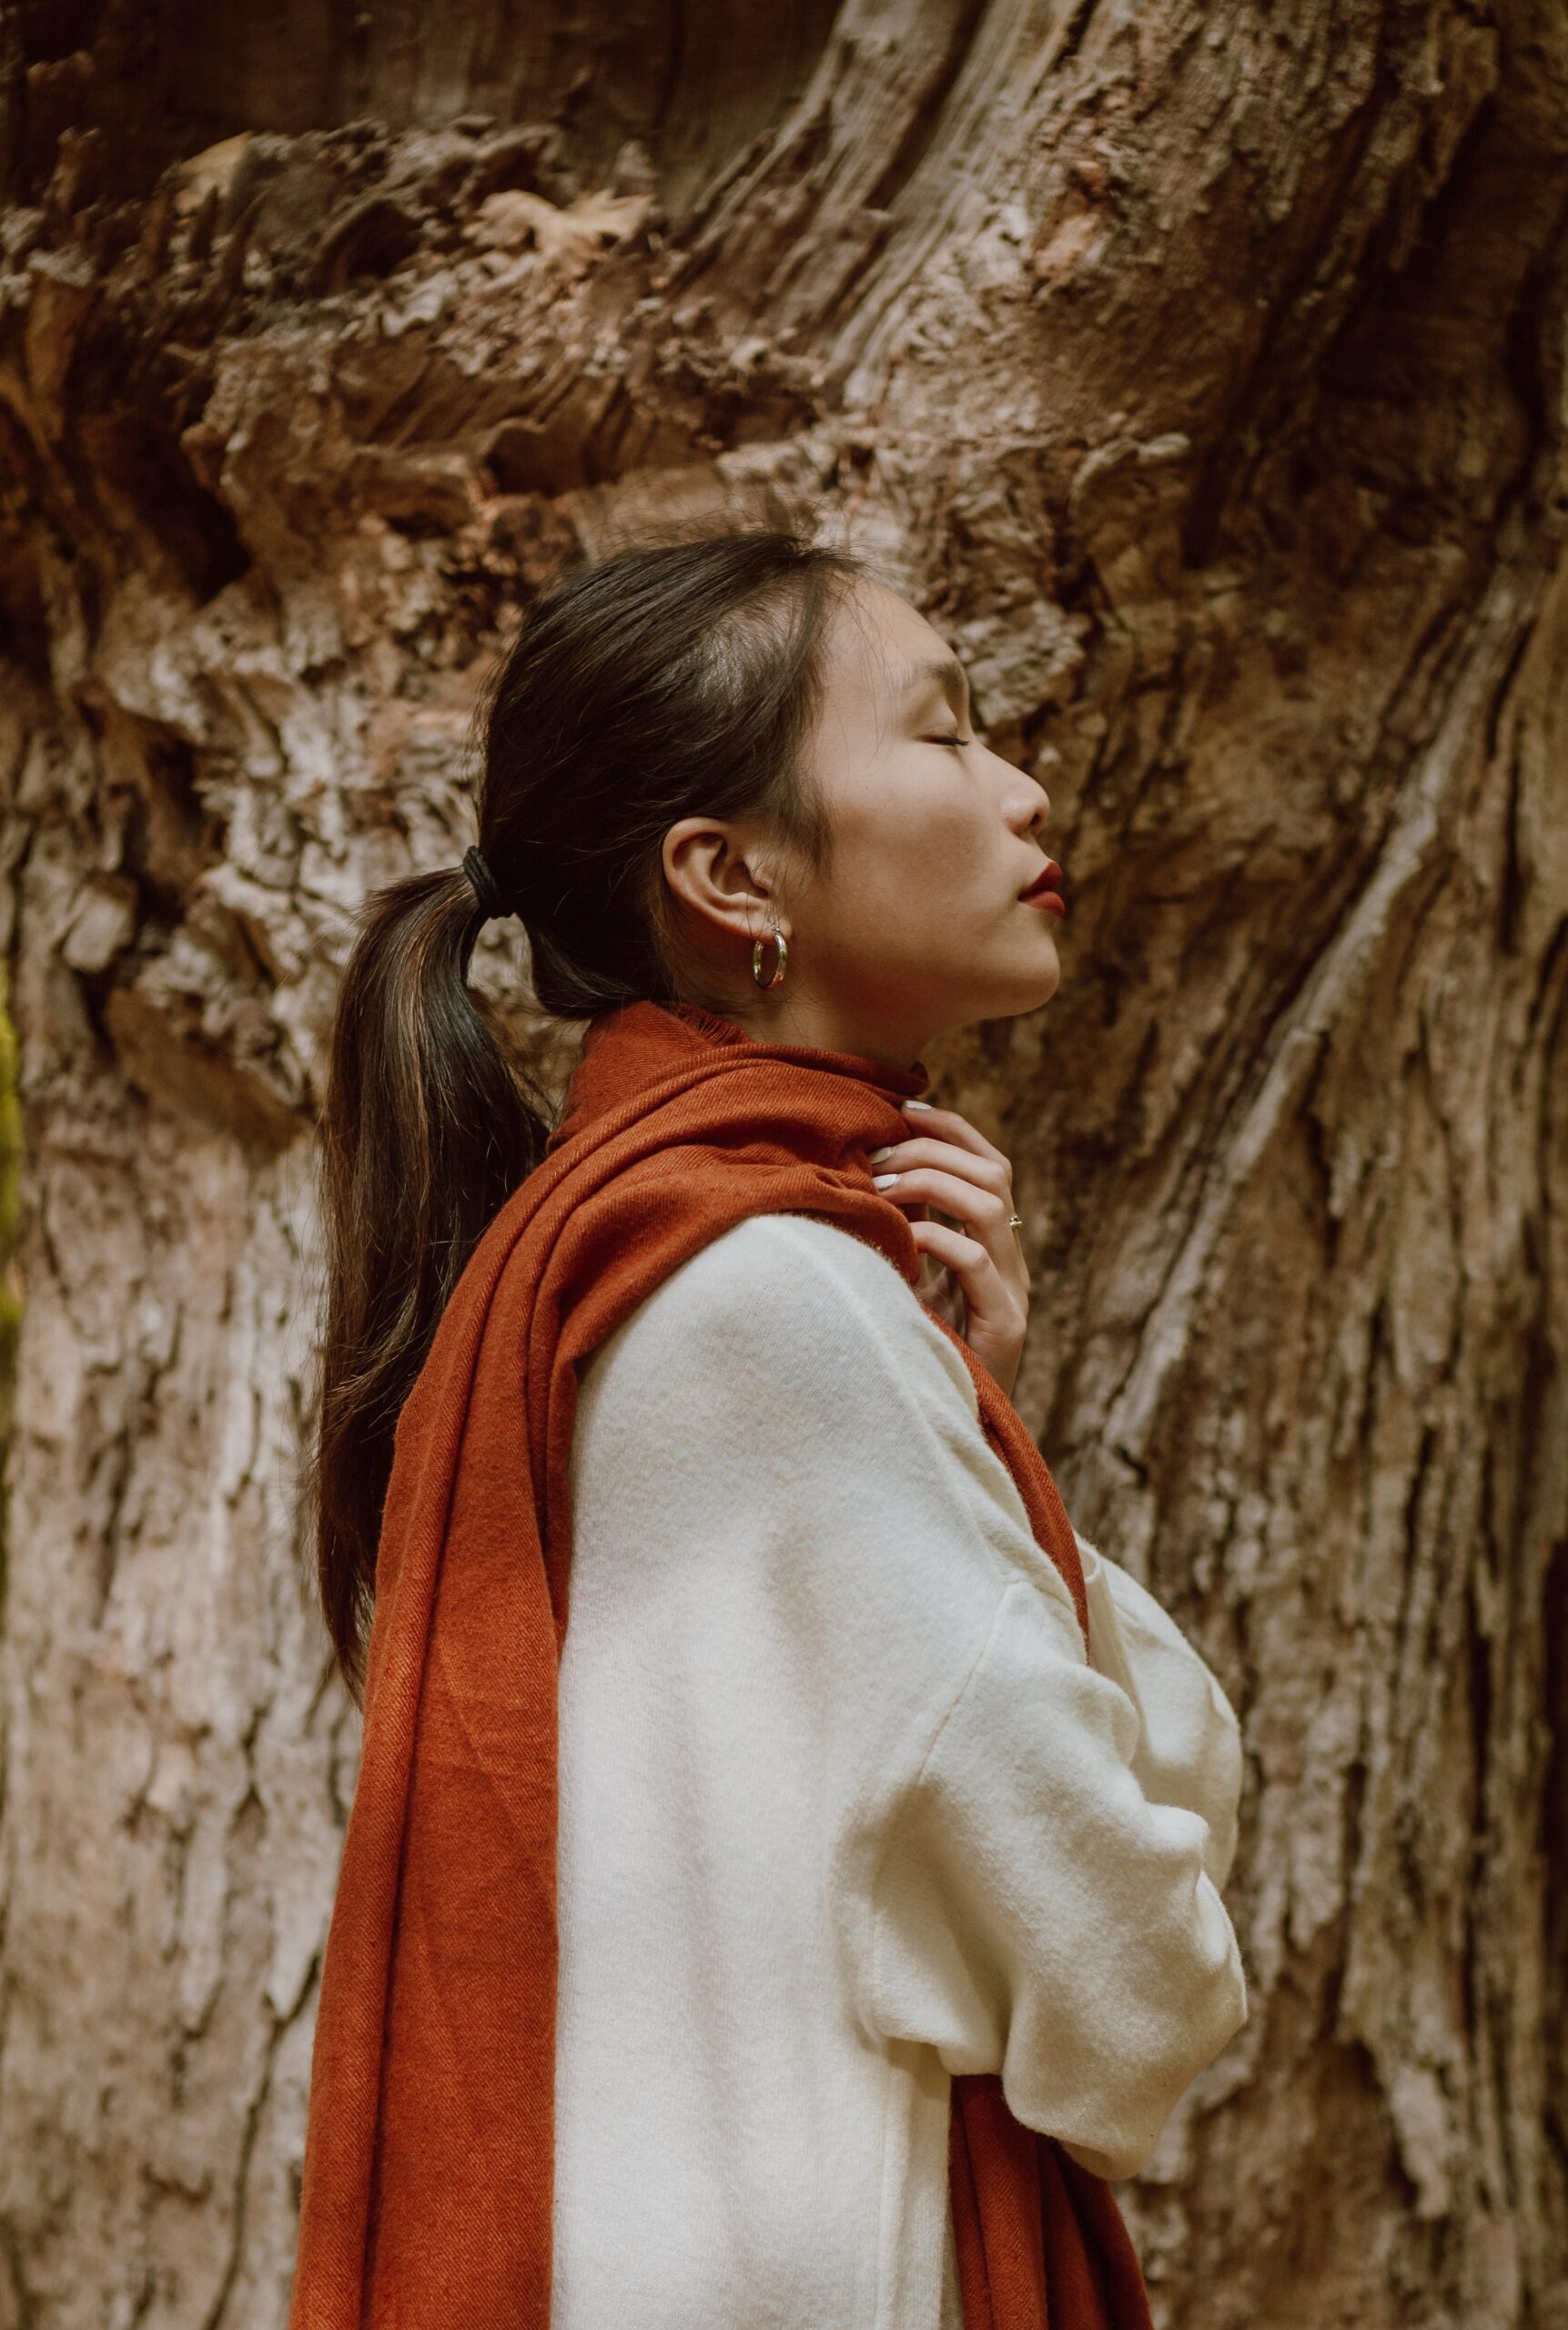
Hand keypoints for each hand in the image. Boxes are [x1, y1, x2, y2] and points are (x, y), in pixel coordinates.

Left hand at [867, 1098, 1029, 1398]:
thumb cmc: (911, 1353)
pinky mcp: (1003, 1327)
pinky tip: (898, 1241)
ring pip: (988, 1206)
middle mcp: (1009, 1262)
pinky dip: (934, 1238)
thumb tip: (856, 1180)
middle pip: (993, 1172)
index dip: (952, 1130)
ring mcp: (1011, 1293)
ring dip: (929, 1185)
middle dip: (932, 1152)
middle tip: (876, 1160)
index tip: (903, 1109)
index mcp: (992, 1246)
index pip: (989, 1164)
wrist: (945, 1429)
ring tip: (879, 1192)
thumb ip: (900, 1238)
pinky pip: (975, 1260)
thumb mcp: (905, 1284)